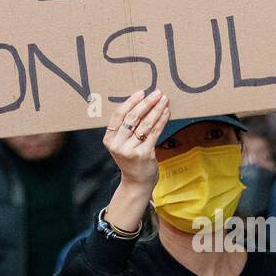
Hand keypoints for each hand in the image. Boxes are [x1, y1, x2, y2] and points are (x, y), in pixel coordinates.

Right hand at [102, 88, 169, 231]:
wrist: (137, 182)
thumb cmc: (132, 159)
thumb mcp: (122, 144)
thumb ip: (126, 127)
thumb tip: (142, 102)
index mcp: (109, 139)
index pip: (118, 115)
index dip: (130, 102)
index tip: (141, 92)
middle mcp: (117, 145)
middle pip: (132, 118)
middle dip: (146, 103)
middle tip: (157, 93)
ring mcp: (130, 150)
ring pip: (145, 124)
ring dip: (156, 110)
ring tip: (164, 100)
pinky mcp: (144, 154)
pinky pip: (154, 133)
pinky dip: (161, 121)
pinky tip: (166, 112)